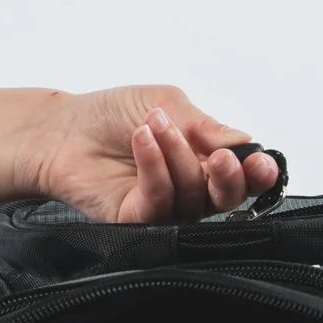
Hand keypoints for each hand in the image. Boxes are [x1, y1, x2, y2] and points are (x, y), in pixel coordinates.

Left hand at [22, 85, 280, 223]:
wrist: (61, 128)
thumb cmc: (111, 113)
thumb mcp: (166, 103)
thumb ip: (205, 126)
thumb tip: (244, 143)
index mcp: (204, 160)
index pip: (242, 176)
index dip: (257, 174)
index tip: (261, 162)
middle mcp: (189, 188)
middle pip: (226, 198)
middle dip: (231, 179)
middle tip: (224, 159)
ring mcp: (164, 207)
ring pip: (192, 196)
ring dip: (178, 156)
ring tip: (153, 124)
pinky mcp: (136, 219)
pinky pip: (159, 199)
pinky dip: (154, 167)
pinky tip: (142, 139)